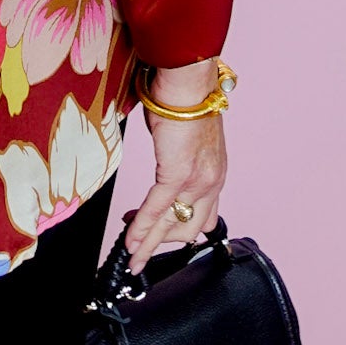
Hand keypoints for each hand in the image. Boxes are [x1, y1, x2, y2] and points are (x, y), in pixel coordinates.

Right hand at [123, 64, 227, 274]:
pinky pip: (157, 209)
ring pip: (171, 226)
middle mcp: (211, 183)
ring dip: (148, 244)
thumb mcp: (186, 137)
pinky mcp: (177, 175)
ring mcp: (196, 182)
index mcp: (215, 174)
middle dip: (163, 242)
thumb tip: (162, 158)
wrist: (187, 85)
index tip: (159, 231)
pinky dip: (141, 226)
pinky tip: (130, 239)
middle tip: (140, 246)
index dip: (179, 228)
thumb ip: (178, 155)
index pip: (204, 217)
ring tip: (133, 259)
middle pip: (190, 229)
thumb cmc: (185, 101)